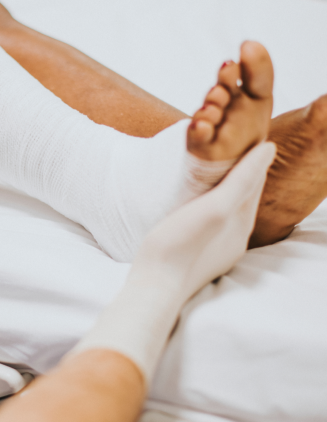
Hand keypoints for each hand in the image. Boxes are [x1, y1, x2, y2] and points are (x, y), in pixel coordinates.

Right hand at [130, 140, 276, 306]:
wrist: (152, 288)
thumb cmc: (179, 247)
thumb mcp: (215, 208)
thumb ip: (243, 180)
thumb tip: (269, 149)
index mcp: (242, 225)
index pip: (255, 180)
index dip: (249, 156)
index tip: (239, 133)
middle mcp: (234, 240)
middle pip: (241, 196)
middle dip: (235, 172)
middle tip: (222, 145)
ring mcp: (215, 251)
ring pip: (224, 212)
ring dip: (220, 191)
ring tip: (206, 170)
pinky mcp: (196, 258)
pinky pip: (208, 225)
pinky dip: (206, 208)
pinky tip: (193, 205)